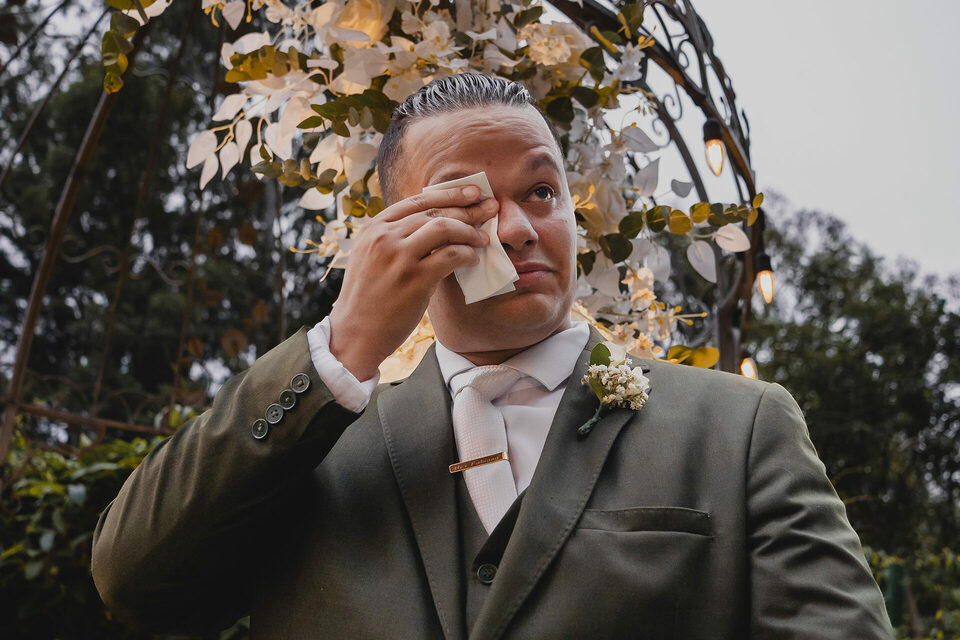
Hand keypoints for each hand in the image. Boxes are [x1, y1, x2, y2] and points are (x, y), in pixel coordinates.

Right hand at [328, 185, 498, 380]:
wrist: (354, 334)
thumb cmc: (369, 299)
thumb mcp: (371, 257)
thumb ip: (396, 239)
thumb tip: (434, 225)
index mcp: (374, 228)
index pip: (418, 200)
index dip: (449, 193)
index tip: (472, 192)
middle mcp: (384, 237)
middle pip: (435, 212)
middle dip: (468, 208)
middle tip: (490, 208)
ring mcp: (399, 257)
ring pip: (445, 228)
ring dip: (470, 231)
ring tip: (483, 239)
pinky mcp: (414, 279)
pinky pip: (451, 256)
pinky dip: (467, 254)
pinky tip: (473, 259)